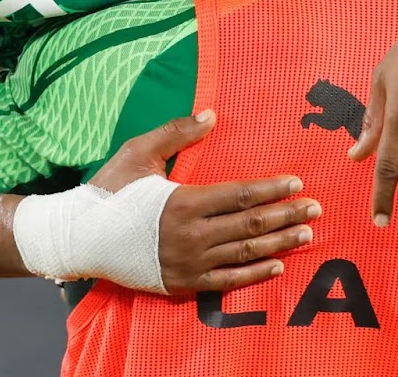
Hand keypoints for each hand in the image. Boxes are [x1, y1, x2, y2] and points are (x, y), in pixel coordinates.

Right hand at [94, 110, 319, 294]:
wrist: (81, 237)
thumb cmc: (110, 190)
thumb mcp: (139, 152)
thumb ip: (176, 132)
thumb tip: (211, 114)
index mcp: (183, 201)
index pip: (240, 195)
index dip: (271, 189)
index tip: (297, 183)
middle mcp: (191, 235)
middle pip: (250, 225)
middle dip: (286, 216)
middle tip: (316, 209)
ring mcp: (188, 262)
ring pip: (245, 254)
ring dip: (279, 244)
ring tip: (306, 235)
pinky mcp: (183, 282)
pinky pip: (227, 282)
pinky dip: (254, 275)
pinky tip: (277, 267)